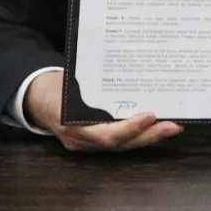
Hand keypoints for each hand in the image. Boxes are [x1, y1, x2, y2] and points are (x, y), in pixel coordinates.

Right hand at [23, 71, 182, 152]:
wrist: (36, 97)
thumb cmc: (56, 85)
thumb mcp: (68, 81)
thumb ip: (91, 82)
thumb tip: (124, 65)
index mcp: (71, 125)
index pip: (104, 135)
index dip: (129, 129)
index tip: (149, 116)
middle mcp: (81, 139)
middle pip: (119, 144)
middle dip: (149, 136)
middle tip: (174, 126)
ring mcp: (88, 143)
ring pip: (123, 145)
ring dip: (149, 136)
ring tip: (174, 125)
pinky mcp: (95, 140)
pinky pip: (120, 140)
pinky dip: (140, 134)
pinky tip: (159, 125)